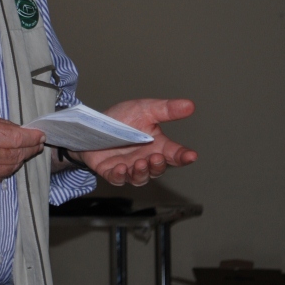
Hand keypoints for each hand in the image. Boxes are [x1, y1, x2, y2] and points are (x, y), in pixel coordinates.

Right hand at [0, 111, 46, 190]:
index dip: (32, 137)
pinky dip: (6, 168)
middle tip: (35, 143)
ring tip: (21, 150)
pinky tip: (3, 159)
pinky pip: (0, 177)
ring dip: (20, 159)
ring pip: (11, 168)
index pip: (17, 138)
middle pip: (18, 155)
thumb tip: (18, 131)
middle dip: (29, 148)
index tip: (40, 135)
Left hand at [79, 99, 196, 185]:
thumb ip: (166, 109)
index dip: (184, 156)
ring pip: (140, 178)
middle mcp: (145, 159)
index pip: (175, 154)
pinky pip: (117, 179)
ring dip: (141, 172)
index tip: (191, 155)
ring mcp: (128, 168)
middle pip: (157, 169)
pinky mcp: (111, 172)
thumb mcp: (145, 109)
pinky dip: (120, 176)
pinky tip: (120, 168)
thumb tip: (190, 105)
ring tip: (140, 163)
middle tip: (156, 157)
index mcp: (157, 145)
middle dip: (158, 165)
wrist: (92, 123)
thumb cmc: (122, 118)